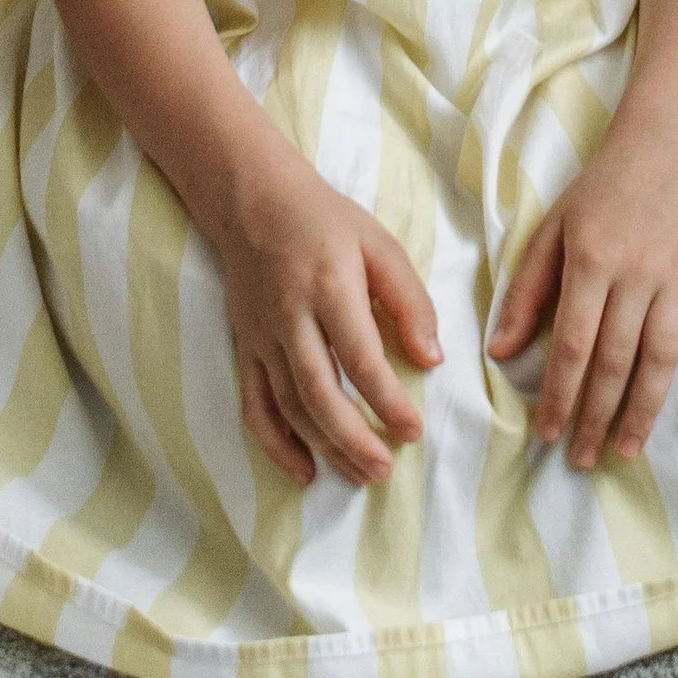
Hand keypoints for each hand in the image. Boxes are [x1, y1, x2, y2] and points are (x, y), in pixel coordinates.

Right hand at [215, 171, 441, 489]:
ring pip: (289, 406)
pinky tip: (304, 470)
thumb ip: (409, 300)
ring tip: (360, 475)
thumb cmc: (326, 221)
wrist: (254, 202)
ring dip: (323, 448)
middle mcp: (291, 316)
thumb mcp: (379, 244)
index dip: (387, 400)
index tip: (413, 431)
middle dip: (352, 439)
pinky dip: (275, 444)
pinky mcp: (245, 348)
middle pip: (318, 392)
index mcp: (330, 285)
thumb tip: (432, 360)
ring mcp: (262, 336)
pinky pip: (255, 406)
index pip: (360, 357)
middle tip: (384, 470)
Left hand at [487, 125, 677, 467]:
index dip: (559, 394)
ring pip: (661, 357)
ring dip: (644, 410)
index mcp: (590, 260)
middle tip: (581, 459)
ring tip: (627, 450)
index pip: (571, 344)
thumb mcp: (552, 229)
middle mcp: (635, 273)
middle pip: (614, 360)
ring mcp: (677, 277)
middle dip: (595, 415)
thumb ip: (526, 290)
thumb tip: (500, 352)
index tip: (547, 434)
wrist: (666, 144)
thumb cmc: (600, 189)